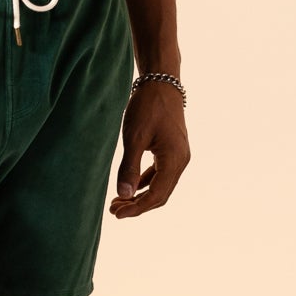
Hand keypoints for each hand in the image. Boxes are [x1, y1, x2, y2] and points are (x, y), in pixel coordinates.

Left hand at [110, 81, 188, 216]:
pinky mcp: (173, 150)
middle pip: (160, 194)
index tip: (116, 213)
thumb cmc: (147, 107)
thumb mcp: (134, 137)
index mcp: (174, 160)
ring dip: (141, 196)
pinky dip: (146, 183)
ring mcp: (179, 155)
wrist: (161, 82)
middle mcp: (181, 161)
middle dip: (138, 205)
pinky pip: (161, 174)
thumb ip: (129, 167)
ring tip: (119, 201)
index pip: (156, 195)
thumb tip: (123, 195)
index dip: (136, 208)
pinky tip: (131, 186)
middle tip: (114, 210)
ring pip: (161, 186)